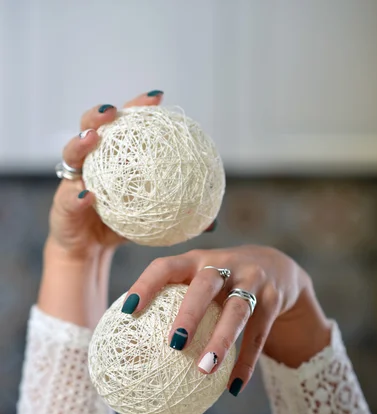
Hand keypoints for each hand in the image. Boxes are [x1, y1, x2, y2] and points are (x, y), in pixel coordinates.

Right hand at [47, 91, 163, 259]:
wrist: (91, 250)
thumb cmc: (122, 226)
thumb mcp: (151, 219)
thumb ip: (177, 215)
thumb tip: (213, 221)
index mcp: (113, 157)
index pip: (125, 125)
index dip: (138, 108)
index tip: (157, 98)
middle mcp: (90, 161)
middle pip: (90, 126)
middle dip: (100, 114)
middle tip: (113, 111)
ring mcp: (73, 179)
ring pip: (71, 153)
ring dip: (81, 142)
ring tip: (93, 138)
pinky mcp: (62, 203)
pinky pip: (69, 197)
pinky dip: (78, 196)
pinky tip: (88, 196)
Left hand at [121, 245, 330, 394]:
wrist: (277, 268)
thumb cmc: (223, 282)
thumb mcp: (201, 278)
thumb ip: (174, 298)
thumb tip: (131, 341)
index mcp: (197, 260)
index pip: (166, 266)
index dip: (145, 285)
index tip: (127, 311)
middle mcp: (225, 265)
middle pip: (205, 285)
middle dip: (190, 313)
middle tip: (174, 344)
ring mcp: (252, 281)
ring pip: (237, 311)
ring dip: (221, 341)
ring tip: (205, 370)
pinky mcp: (273, 300)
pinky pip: (259, 335)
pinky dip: (247, 362)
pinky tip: (233, 387)